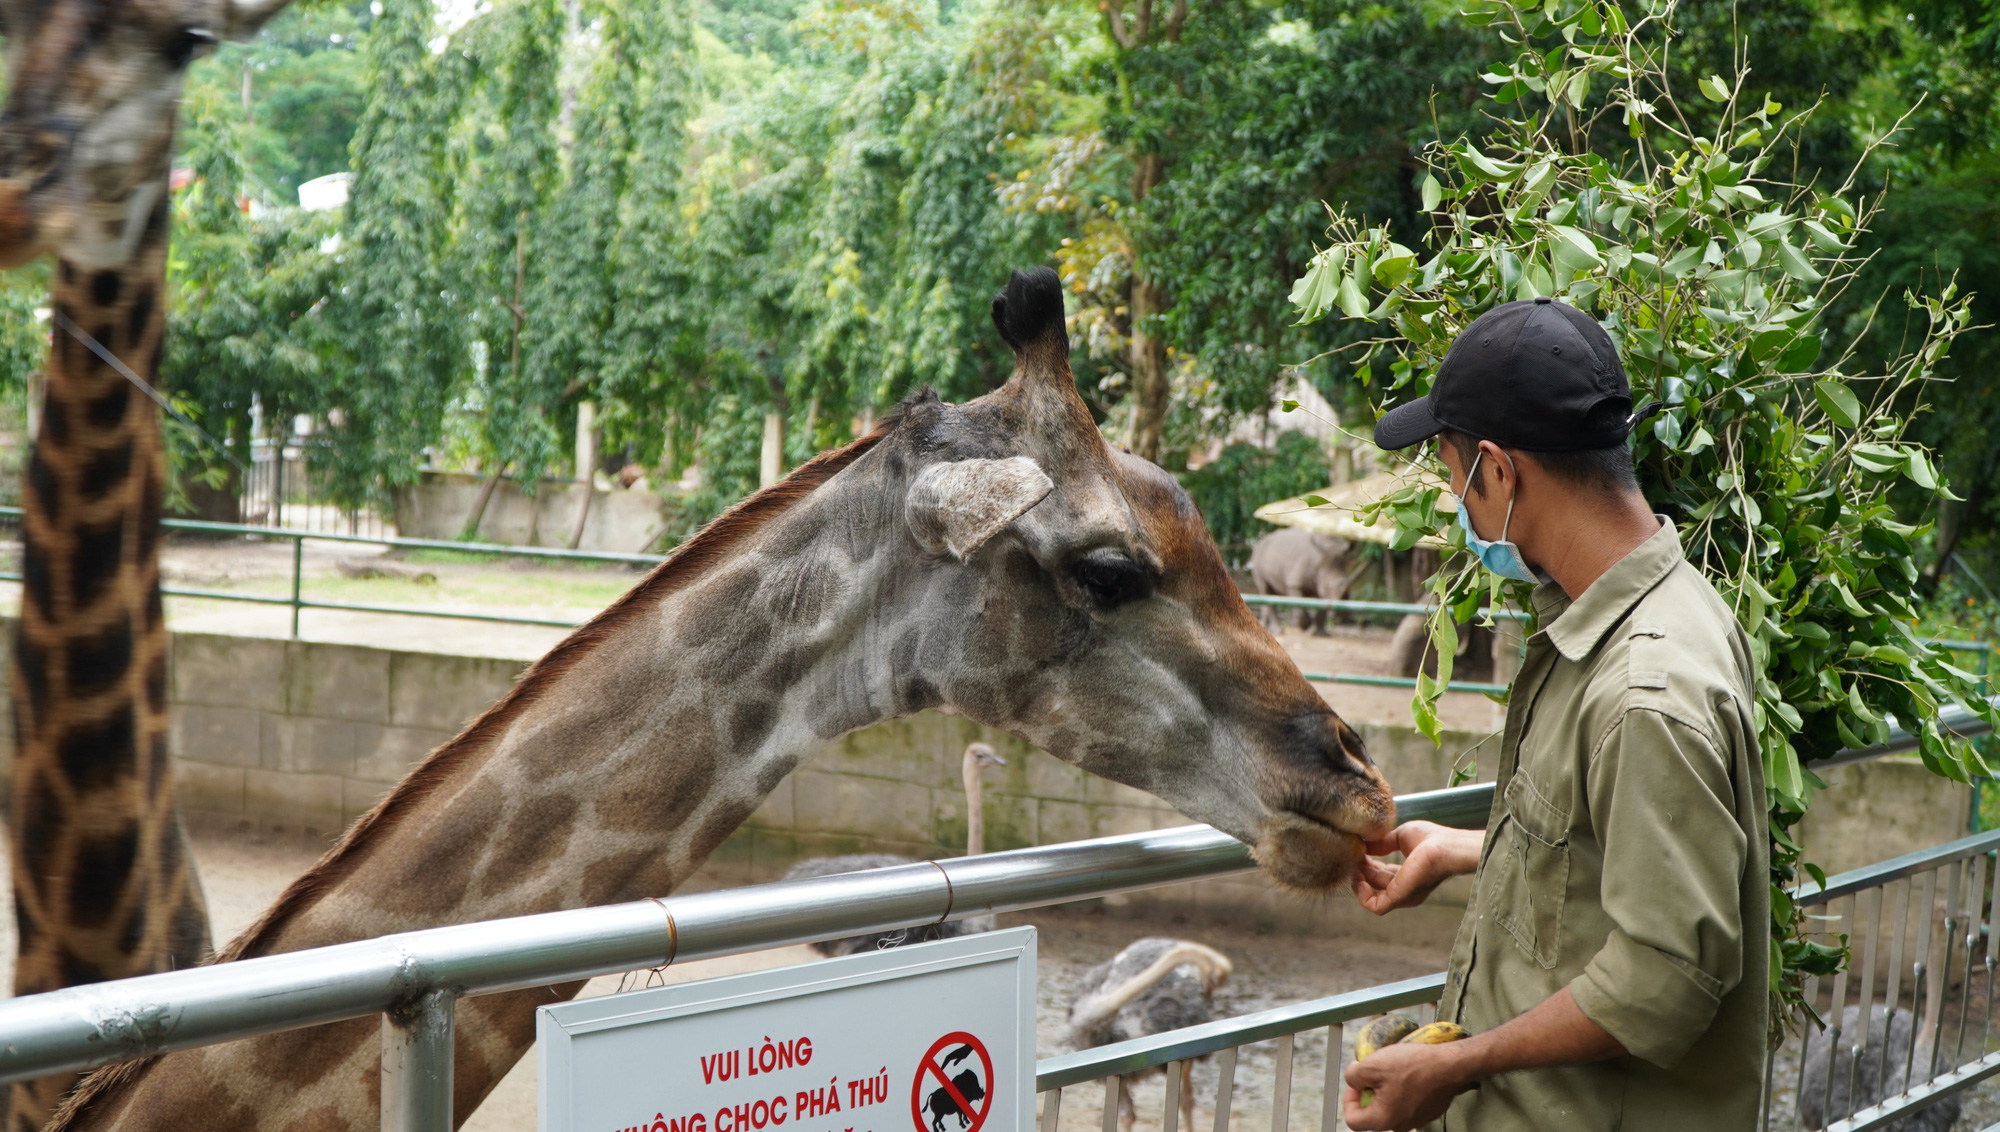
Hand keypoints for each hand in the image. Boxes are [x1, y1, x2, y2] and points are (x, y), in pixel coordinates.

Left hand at [1342, 1039, 1472, 1130]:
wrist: (1450, 1065)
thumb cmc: (1415, 1066)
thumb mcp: (1372, 1064)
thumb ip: (1353, 1076)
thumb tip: (1353, 1080)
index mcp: (1383, 1119)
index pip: (1352, 1119)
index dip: (1349, 1098)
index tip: (1356, 1083)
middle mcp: (1399, 1125)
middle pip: (1372, 1112)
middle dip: (1370, 1091)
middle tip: (1375, 1072)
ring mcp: (1415, 1120)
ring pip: (1390, 1106)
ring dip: (1387, 1089)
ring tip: (1394, 1070)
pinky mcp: (1428, 1112)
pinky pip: (1407, 1103)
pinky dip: (1403, 1090)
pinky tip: (1409, 1074)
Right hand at [1350, 821, 1481, 914]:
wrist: (1446, 847)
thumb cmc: (1433, 839)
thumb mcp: (1400, 836)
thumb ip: (1383, 843)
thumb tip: (1365, 844)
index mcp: (1408, 874)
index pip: (1381, 874)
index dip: (1367, 864)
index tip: (1359, 850)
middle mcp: (1405, 888)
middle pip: (1375, 884)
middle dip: (1361, 870)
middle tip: (1354, 856)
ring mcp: (1402, 895)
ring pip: (1372, 895)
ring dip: (1360, 880)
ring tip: (1356, 864)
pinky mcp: (1399, 898)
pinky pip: (1375, 906)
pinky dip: (1362, 895)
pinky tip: (1359, 877)